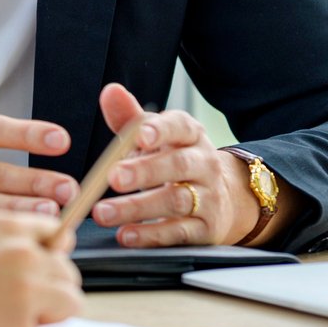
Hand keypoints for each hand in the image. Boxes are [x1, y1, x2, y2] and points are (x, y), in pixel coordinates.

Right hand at [0, 212, 83, 326]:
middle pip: (67, 271)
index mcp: (6, 226)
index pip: (55, 232)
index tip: (45, 264)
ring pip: (69, 304)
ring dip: (44, 314)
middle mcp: (23, 255)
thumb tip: (23, 242)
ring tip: (7, 317)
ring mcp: (26, 292)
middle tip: (21, 300)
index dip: (51, 252)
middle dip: (51, 287)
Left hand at [90, 85, 257, 245]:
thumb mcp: (155, 138)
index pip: (180, 127)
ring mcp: (209, 198)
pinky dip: (152, 235)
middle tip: (112, 178)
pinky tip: (127, 235)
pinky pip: (180, 232)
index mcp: (190, 136)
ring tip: (103, 212)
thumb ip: (130, 118)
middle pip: (177, 165)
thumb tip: (110, 91)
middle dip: (144, 172)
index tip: (141, 136)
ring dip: (138, 208)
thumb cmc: (174, 160)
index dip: (162, 130)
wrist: (224, 198)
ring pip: (177, 201)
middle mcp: (204, 164)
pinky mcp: (207, 229)